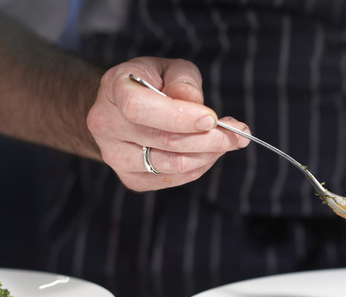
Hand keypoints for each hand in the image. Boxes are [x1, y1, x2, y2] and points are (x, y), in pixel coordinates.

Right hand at [87, 57, 249, 190]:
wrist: (121, 109)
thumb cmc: (151, 83)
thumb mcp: (168, 68)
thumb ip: (183, 80)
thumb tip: (194, 101)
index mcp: (113, 88)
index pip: (139, 108)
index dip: (179, 116)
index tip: (212, 119)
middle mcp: (106, 124)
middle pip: (164, 141)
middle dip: (210, 139)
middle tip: (239, 133)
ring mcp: (114, 156)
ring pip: (171, 165)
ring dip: (209, 155)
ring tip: (227, 141)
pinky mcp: (130, 178)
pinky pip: (172, 179)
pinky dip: (198, 167)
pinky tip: (208, 152)